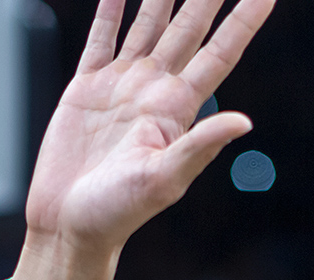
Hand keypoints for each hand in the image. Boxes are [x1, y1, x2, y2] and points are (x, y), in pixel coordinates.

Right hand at [5, 0, 273, 279]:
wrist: (69, 225)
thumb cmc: (118, 214)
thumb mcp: (164, 181)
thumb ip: (200, 147)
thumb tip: (244, 120)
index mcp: (179, 110)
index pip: (220, 54)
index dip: (244, 22)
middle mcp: (155, 91)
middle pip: (188, 28)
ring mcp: (122, 86)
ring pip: (149, 23)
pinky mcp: (87, 88)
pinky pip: (102, 37)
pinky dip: (110, 8)